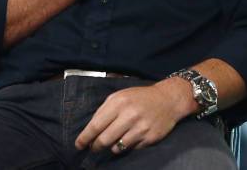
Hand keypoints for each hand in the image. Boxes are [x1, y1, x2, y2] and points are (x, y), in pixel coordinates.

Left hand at [74, 81, 188, 154]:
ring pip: (117, 148)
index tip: (78, 145)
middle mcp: (129, 115)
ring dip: (111, 147)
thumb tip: (90, 129)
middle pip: (104, 140)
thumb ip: (105, 110)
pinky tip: (130, 138)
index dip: (85, 138)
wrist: (167, 100)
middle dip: (95, 146)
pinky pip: (131, 149)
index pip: (96, 125)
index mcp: (118, 102)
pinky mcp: (149, 138)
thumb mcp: (120, 96)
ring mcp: (140, 128)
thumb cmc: (139, 97)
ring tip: (113, 141)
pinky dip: (126, 146)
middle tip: (93, 148)